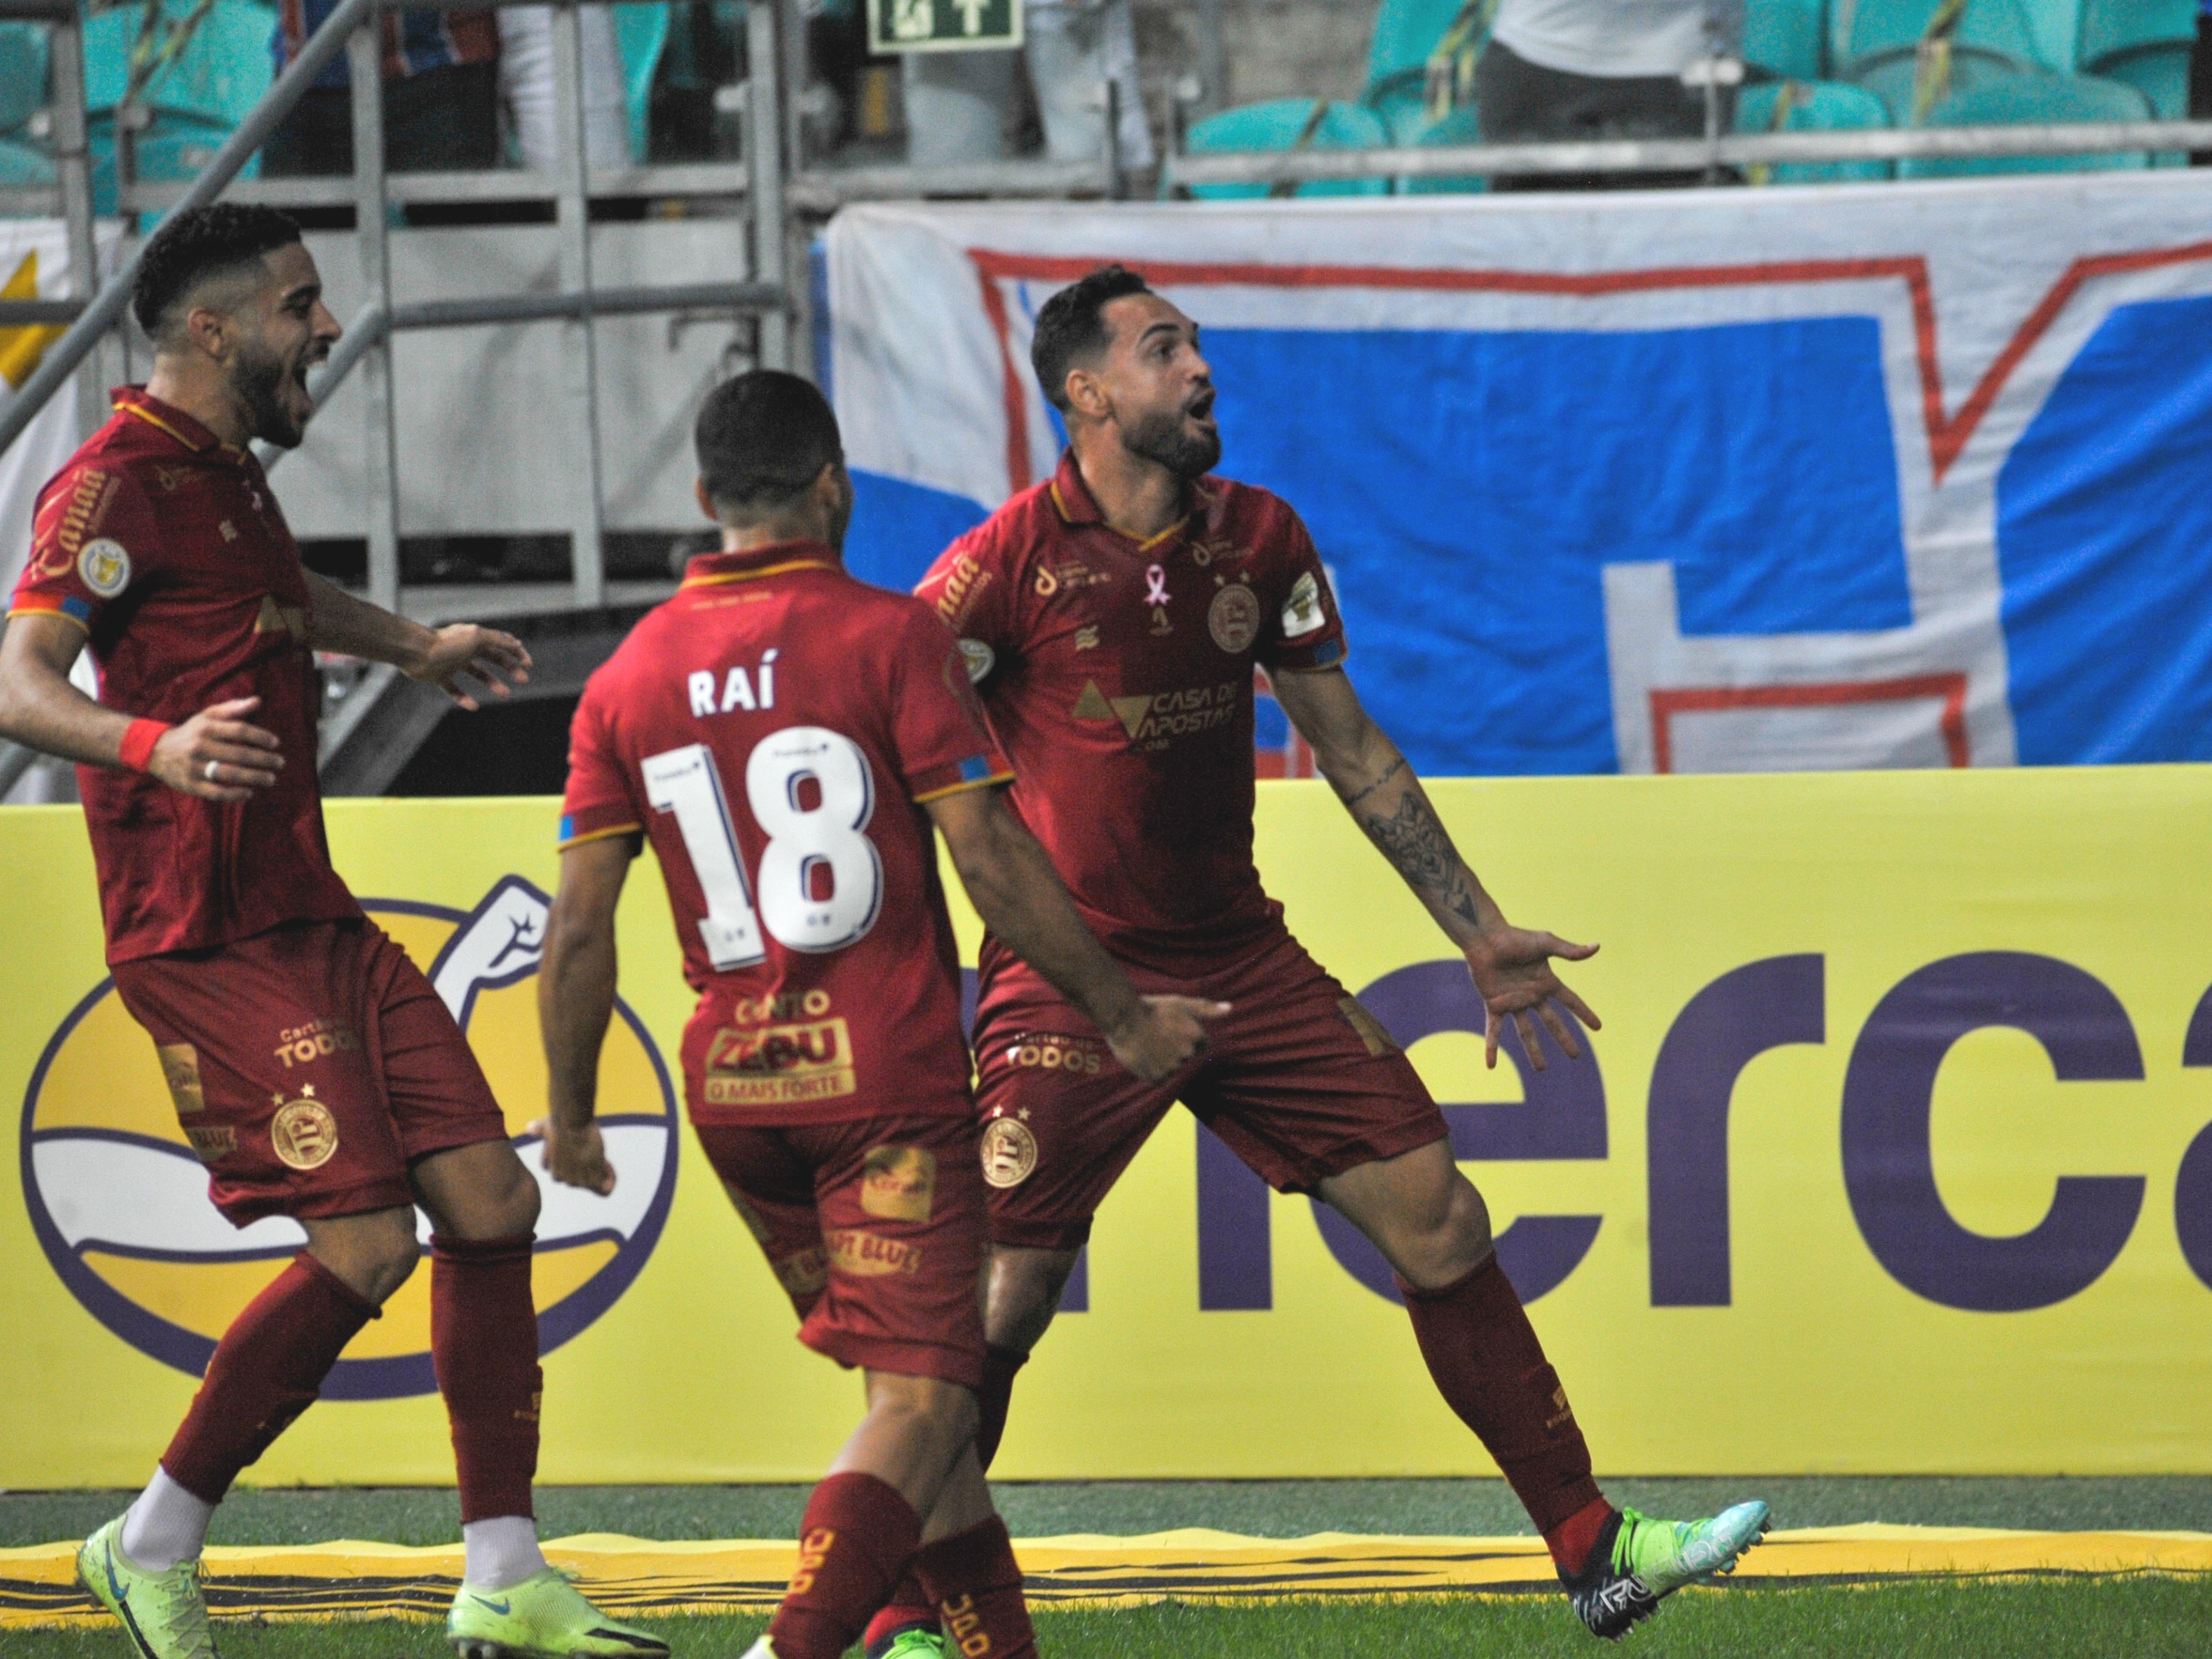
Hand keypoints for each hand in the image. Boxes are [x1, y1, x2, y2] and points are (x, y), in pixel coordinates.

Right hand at [148, 696, 281, 800]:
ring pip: (230, 773)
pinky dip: (234, 794)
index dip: (260, 737)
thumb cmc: (191, 732)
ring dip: (254, 777)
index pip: (239, 730)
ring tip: (271, 778)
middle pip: (239, 754)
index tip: (276, 743)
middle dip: (264, 760)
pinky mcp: (190, 785)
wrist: (156, 750)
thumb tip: (258, 701)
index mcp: (206, 728)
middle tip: (280, 763)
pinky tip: (249, 793)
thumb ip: (233, 708)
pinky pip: (216, 792)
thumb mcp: (207, 716)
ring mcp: (194, 767)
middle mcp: (200, 746)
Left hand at [408, 624, 531, 709]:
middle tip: (523, 680)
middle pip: (492, 658)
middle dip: (509, 668)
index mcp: (475, 637)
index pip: (501, 643)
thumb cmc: (446, 644)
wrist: (416, 652)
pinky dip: (464, 698)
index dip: (516, 652)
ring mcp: (452, 663)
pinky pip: (454, 689)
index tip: (528, 664)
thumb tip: (518, 644)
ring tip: (506, 694)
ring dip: (493, 683)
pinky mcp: (440, 676)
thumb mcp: (477, 638)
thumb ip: (498, 640)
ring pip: (477, 674)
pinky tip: (474, 706)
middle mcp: (465, 649)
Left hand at [529, 1115, 615, 1194]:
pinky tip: (608, 1163)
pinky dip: (611, 1178)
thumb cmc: (559, 1121)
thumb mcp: (545, 1126)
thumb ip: (538, 1129)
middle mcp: (560, 1176)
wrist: (571, 1122)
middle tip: (591, 1148)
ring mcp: (575, 1180)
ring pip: (592, 1183)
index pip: (560, 1172)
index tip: (578, 1146)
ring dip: (599, 1170)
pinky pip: (606, 1189)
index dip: (571, 1159)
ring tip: (599, 1153)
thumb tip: (530, 1128)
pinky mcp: (591, 1179)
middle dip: (586, 1167)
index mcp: (549, 1166)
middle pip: (577, 1178)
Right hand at [1103, 995, 1230, 1082]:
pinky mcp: (1157, 1079)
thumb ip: (1207, 1009)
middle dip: (1175, 1049)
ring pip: (1173, 1068)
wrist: (1122, 1019)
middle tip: (1158, 1036)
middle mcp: (1187, 1054)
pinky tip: (1145, 1056)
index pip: (1201, 1045)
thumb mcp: (1181, 1003)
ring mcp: (1172, 1068)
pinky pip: (1161, 1078)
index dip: (1186, 1036)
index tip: (1172, 1029)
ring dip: (1164, 1060)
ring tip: (1149, 1045)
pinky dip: (1154, 1070)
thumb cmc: (1152, 1009)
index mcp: (1196, 1037)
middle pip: (1186, 1057)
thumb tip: (1230, 1008)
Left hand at [1464, 927, 1600, 1070]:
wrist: (1485, 939)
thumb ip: (1569, 951)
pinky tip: (1491, 1065)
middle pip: (1552, 1022)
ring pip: (1526, 1032)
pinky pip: (1494, 1030)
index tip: (1598, 1027)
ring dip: (1533, 1051)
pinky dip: (1491, 1047)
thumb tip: (1597, 946)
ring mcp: (1513, 1002)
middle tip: (1575, 1056)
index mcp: (1546, 982)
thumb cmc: (1515, 937)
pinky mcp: (1494, 1005)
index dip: (1584, 1013)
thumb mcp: (1545, 943)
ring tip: (1541, 1069)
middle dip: (1564, 1039)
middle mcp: (1532, 995)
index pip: (1571, 1001)